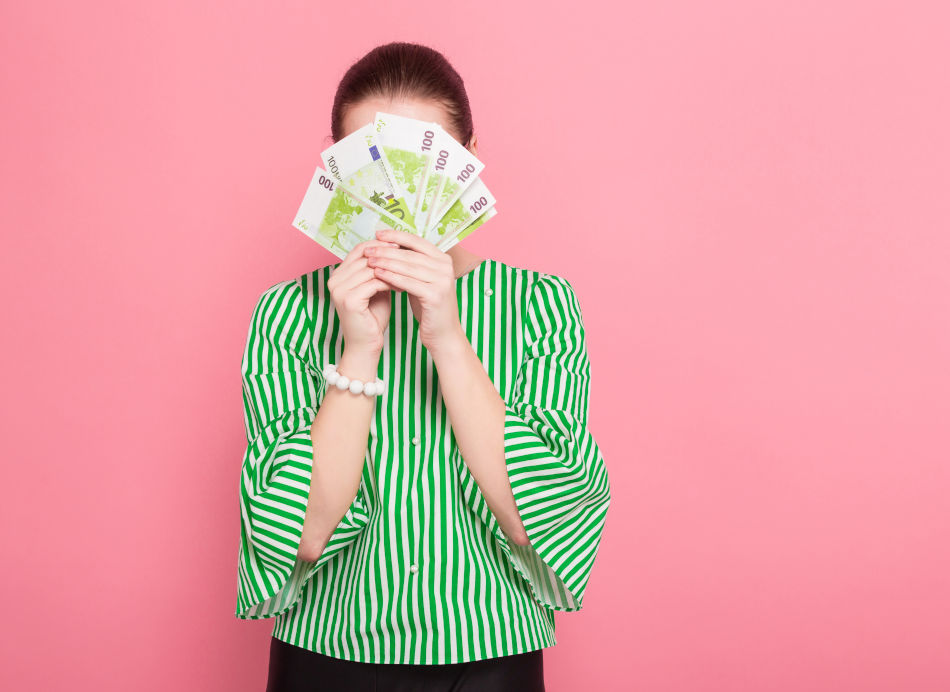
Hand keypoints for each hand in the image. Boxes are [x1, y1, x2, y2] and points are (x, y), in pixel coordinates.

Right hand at [327, 239, 399, 354]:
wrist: (366, 344)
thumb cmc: (372, 317)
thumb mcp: (375, 288)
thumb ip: (379, 270)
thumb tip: (395, 249)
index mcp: (338, 274)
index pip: (360, 249)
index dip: (381, 245)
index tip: (402, 245)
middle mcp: (335, 280)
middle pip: (365, 256)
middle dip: (389, 255)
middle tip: (410, 258)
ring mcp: (340, 290)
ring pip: (371, 268)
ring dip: (392, 270)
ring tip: (408, 274)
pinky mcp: (349, 300)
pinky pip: (374, 283)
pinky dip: (390, 283)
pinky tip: (401, 288)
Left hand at [365, 228, 463, 351]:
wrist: (443, 334)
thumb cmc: (429, 307)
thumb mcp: (422, 280)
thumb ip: (412, 264)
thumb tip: (389, 247)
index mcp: (443, 260)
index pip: (417, 241)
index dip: (396, 236)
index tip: (378, 234)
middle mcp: (445, 267)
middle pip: (410, 254)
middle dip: (387, 250)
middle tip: (368, 249)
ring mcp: (442, 281)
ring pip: (408, 267)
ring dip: (386, 262)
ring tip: (369, 260)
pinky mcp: (435, 295)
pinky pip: (408, 283)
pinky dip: (391, 277)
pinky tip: (378, 274)